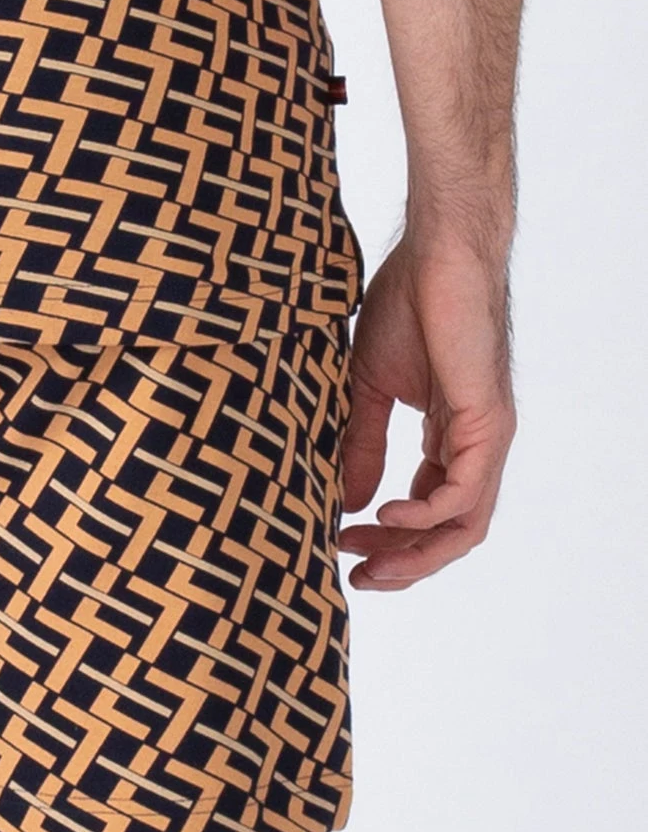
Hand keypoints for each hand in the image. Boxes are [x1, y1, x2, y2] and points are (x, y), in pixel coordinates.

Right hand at [338, 236, 515, 589]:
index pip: (430, 513)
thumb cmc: (407, 307)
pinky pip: (462, 493)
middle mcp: (476, 446)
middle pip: (452, 534)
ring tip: (368, 559)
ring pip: (464, 525)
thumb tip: (350, 505)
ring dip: (416, 553)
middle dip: (404, 564)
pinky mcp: (487, 422)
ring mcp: (486, 438)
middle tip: (358, 577)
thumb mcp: (367, 392)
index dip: (389, 542)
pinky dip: (424, 515)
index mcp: (450, 440)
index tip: (342, 547)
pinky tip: (384, 516)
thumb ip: (362, 449)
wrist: (437, 254)